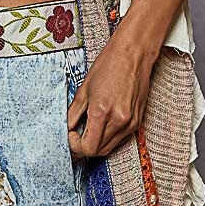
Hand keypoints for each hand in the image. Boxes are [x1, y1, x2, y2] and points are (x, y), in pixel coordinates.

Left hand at [66, 35, 155, 160]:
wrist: (133, 54)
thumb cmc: (109, 65)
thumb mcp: (84, 88)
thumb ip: (73, 113)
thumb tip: (66, 128)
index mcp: (102, 112)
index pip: (87, 147)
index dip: (74, 145)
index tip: (70, 135)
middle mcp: (119, 121)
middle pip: (98, 151)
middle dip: (83, 146)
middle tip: (75, 135)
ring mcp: (131, 123)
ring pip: (109, 147)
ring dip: (96, 143)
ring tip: (87, 128)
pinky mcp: (137, 121)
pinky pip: (119, 139)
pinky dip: (107, 137)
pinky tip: (100, 125)